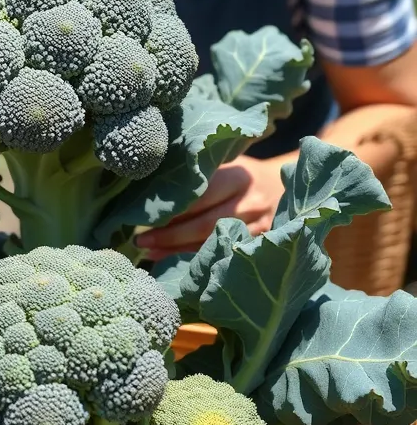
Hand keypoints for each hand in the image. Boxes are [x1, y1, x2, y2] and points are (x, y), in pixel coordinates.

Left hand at [135, 155, 283, 259]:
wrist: (282, 188)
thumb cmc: (242, 173)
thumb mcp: (227, 163)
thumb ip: (200, 173)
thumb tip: (152, 188)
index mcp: (240, 177)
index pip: (201, 197)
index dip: (173, 210)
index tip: (145, 217)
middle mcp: (251, 203)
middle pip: (205, 224)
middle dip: (170, 235)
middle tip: (141, 241)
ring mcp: (258, 228)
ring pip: (212, 244)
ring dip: (178, 251)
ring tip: (150, 253)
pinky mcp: (258, 246)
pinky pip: (221, 255)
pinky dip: (194, 260)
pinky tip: (172, 261)